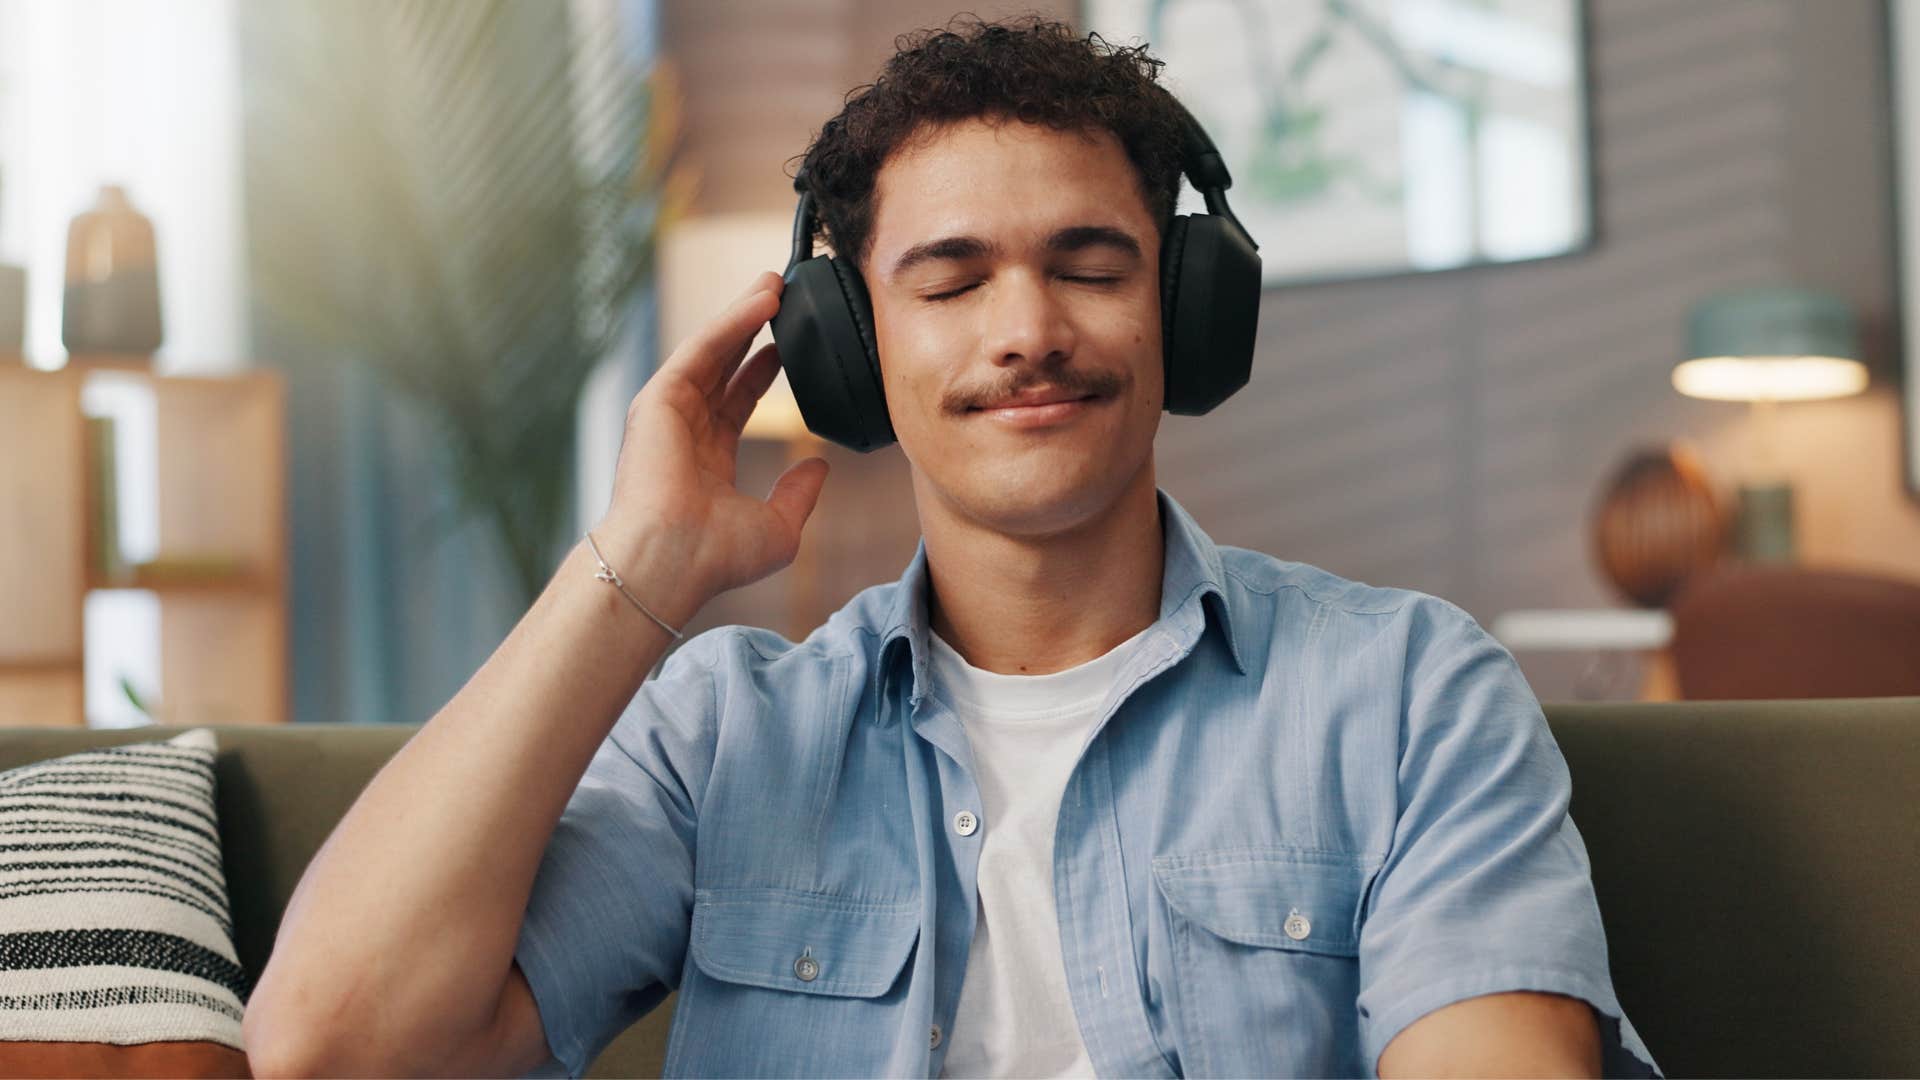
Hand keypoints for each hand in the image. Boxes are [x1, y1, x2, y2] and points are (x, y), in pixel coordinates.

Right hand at [595, 270, 828, 618]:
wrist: (672, 560)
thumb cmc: (715, 556)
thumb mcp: (777, 527)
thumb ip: (799, 493)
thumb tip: (819, 466)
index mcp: (707, 461)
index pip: (737, 403)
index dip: (762, 371)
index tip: (787, 346)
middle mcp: (684, 432)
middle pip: (722, 366)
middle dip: (751, 329)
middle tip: (781, 296)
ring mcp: (668, 413)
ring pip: (712, 350)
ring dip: (743, 313)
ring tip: (775, 283)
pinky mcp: (658, 399)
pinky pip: (701, 349)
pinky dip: (731, 322)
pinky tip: (760, 300)